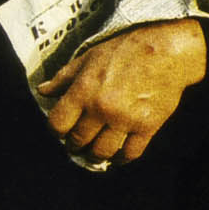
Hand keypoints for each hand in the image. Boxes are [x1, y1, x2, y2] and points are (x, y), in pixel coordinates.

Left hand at [37, 19, 205, 163]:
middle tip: (76, 143)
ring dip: (95, 155)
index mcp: (84, 90)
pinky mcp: (147, 127)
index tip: (60, 130)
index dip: (56, 131)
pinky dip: (121, 159)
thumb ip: (63, 77)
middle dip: (74, 145)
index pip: (58, 124)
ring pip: (102, 152)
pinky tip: (117, 156)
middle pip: (78, 142)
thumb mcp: (88, 57)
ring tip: (94, 151)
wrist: (165, 51)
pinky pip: (130, 153)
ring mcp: (125, 120)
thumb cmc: (124, 50)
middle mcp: (102, 108)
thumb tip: (42, 91)